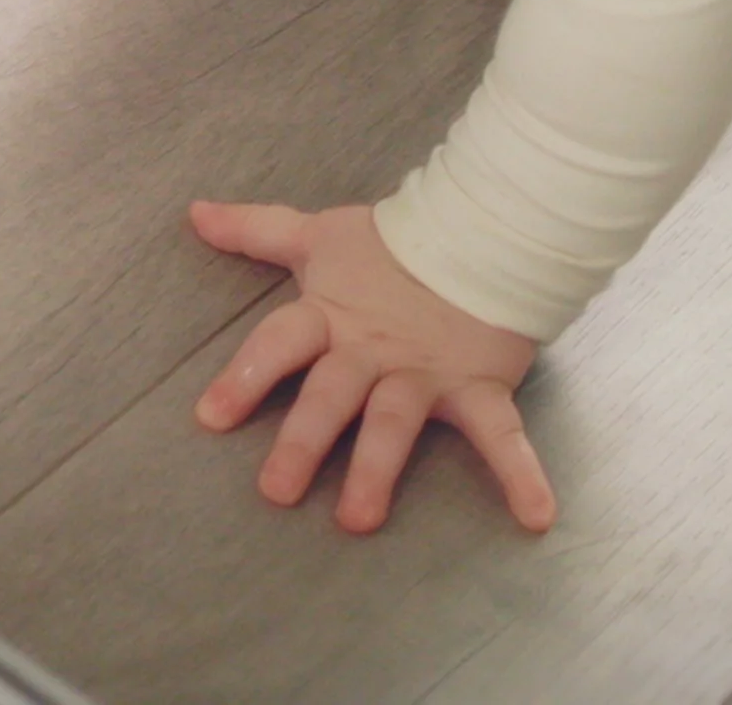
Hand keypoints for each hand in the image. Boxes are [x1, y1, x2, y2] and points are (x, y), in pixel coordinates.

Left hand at [188, 200, 557, 534]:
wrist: (483, 229)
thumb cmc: (391, 243)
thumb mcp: (318, 235)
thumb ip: (256, 230)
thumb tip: (194, 212)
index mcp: (330, 316)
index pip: (279, 344)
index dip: (245, 376)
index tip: (210, 418)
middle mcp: (371, 350)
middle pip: (331, 395)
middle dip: (303, 440)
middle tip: (276, 491)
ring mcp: (425, 373)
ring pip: (394, 422)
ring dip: (377, 470)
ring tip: (357, 520)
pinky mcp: (478, 386)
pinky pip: (503, 434)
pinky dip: (522, 473)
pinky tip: (537, 516)